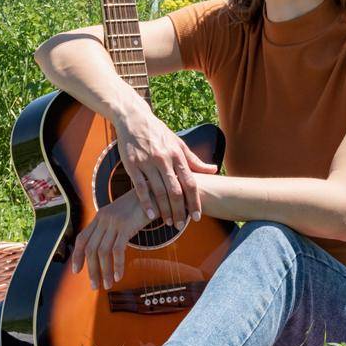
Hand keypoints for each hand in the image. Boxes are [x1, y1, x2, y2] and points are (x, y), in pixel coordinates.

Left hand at [70, 189, 150, 289]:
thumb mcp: (120, 215)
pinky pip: (117, 250)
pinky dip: (117, 265)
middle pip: (91, 248)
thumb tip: (106, 250)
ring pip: (102, 252)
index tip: (76, 270)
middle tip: (95, 285)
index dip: (77, 256)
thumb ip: (110, 228)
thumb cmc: (139, 207)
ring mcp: (114, 222)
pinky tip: (119, 275)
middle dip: (91, 270)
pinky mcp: (126, 226)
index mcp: (100, 216)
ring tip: (108, 284)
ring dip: (104, 271)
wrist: (154, 193)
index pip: (82, 238)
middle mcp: (103, 219)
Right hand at [114, 104, 218, 229]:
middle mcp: (164, 159)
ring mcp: (147, 162)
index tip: (197, 217)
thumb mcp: (179, 143)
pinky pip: (140, 188)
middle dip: (180, 211)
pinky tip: (151, 216)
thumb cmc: (159, 133)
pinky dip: (146, 203)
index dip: (195, 201)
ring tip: (168, 223)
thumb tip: (214, 170)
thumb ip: (195, 160)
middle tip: (181, 225)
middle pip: (175, 191)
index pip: (190, 182)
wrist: (134, 119)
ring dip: (165, 210)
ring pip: (159, 192)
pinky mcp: (132, 165)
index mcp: (177, 155)